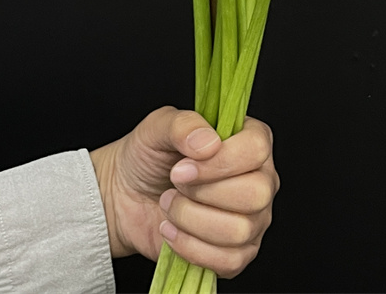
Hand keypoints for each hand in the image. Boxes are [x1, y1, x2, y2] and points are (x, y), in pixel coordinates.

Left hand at [90, 105, 278, 277]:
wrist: (126, 196)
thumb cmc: (149, 156)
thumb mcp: (158, 126)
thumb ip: (184, 124)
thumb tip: (208, 143)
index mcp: (249, 140)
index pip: (256, 149)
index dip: (220, 161)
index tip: (182, 166)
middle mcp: (260, 178)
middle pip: (255, 193)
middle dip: (203, 193)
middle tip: (175, 183)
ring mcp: (253, 219)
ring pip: (239, 230)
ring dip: (191, 219)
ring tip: (170, 205)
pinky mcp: (238, 253)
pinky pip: (229, 261)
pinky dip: (191, 247)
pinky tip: (172, 230)